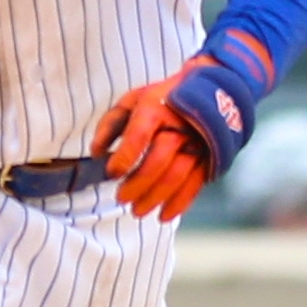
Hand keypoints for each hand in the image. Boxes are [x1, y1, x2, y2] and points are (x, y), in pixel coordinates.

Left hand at [91, 40, 266, 222]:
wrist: (209, 90)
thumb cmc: (161, 99)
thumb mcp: (132, 100)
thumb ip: (110, 125)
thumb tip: (97, 153)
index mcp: (155, 109)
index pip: (139, 135)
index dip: (125, 156)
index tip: (112, 174)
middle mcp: (178, 127)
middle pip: (159, 160)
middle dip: (138, 184)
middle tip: (121, 199)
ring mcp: (196, 143)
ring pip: (177, 175)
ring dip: (156, 198)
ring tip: (137, 211)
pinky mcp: (208, 158)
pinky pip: (195, 184)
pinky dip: (180, 203)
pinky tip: (164, 216)